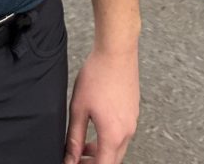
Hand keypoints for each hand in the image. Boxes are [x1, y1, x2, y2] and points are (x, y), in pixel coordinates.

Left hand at [64, 46, 138, 163]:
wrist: (117, 50)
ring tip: (84, 144)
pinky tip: (97, 126)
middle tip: (77, 158)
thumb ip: (74, 138)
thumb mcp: (79, 108)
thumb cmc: (98, 74)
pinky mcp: (133, 110)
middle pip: (112, 160)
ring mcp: (133, 120)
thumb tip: (70, 157)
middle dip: (94, 162)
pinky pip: (123, 133)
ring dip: (102, 150)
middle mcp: (127, 131)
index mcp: (113, 134)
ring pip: (118, 147)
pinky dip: (110, 137)